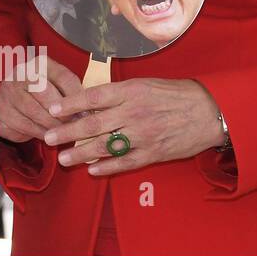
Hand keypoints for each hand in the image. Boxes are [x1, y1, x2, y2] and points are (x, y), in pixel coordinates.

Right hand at [0, 54, 82, 143]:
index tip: (86, 111)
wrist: (15, 103)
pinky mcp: (0, 110)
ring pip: (32, 110)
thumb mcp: (60, 87)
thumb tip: (88, 114)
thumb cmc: (45, 94)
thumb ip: (74, 95)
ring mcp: (7, 91)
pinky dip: (39, 133)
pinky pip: (23, 125)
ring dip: (51, 124)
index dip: (76, 95)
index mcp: (39, 63)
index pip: (62, 76)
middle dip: (61, 111)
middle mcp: (19, 73)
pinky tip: (48, 136)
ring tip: (63, 133)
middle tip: (73, 124)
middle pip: (43, 90)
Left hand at [43, 77, 226, 174]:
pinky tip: (92, 170)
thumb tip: (87, 101)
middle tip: (48, 138)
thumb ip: (116, 93)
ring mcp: (143, 135)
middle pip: (93, 124)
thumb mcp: (142, 84)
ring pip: (106, 146)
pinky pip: (126, 162)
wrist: (208, 111)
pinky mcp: (154, 153)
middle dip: (67, 133)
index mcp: (129, 92)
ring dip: (81, 154)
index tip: (52, 109)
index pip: (92, 97)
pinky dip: (107, 167)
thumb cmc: (173, 94)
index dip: (70, 104)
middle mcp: (133, 113)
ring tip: (64, 159)